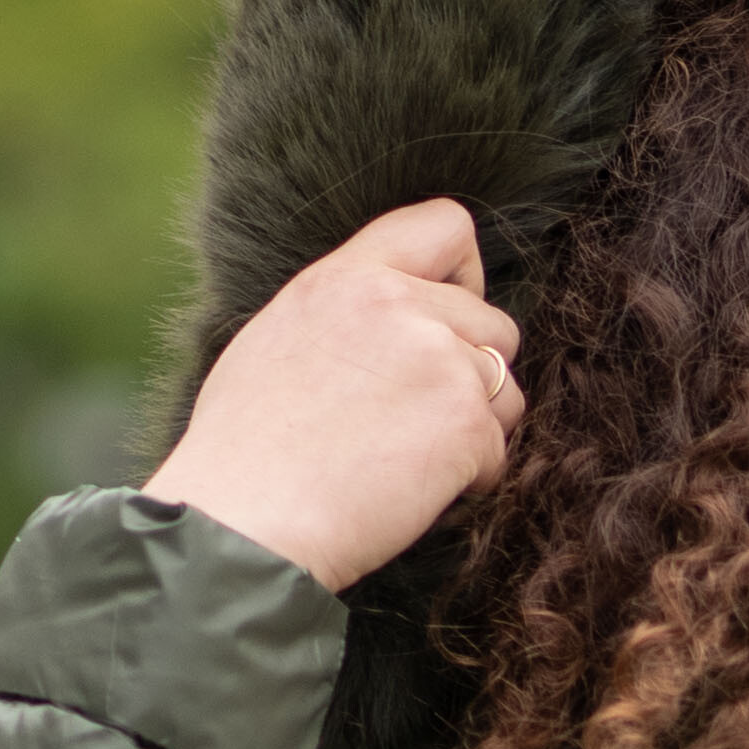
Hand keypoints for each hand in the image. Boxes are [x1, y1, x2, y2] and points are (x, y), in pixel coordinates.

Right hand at [145, 197, 522, 588]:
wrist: (243, 521)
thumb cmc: (245, 451)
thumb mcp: (280, 338)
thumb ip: (350, 311)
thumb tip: (401, 314)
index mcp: (348, 277)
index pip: (446, 226)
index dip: (466, 275)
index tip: (446, 320)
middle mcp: (400, 305)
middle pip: (494, 323)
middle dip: (471, 374)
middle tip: (415, 422)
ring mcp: (440, 362)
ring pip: (505, 391)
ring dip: (475, 430)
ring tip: (406, 462)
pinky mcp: (465, 424)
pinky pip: (498, 450)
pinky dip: (468, 480)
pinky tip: (407, 492)